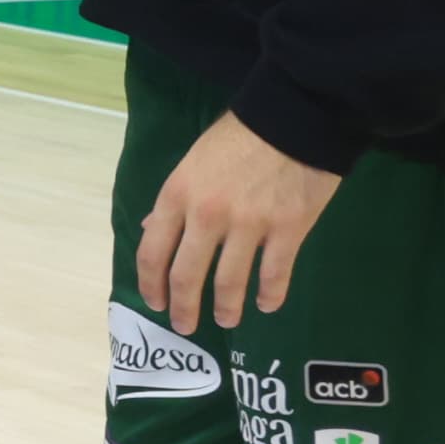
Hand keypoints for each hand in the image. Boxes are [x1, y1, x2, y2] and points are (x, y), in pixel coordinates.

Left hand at [137, 111, 341, 329]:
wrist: (294, 117)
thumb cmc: (239, 137)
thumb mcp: (193, 162)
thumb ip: (174, 201)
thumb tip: (154, 231)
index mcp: (177, 195)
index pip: (153, 252)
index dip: (151, 284)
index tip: (155, 302)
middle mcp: (207, 215)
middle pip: (186, 276)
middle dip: (183, 308)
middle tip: (185, 326)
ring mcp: (248, 225)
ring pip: (229, 282)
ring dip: (226, 308)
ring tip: (226, 320)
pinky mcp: (287, 229)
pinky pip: (275, 273)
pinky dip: (269, 294)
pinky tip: (267, 304)